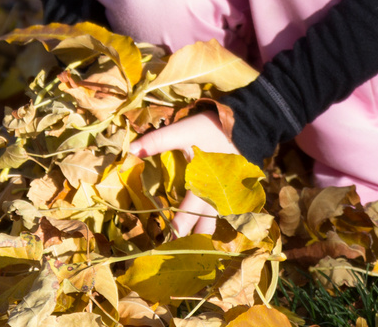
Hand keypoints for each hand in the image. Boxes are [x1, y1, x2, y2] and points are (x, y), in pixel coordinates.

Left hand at [128, 111, 236, 237]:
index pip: (187, 216)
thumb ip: (159, 140)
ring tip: (190, 248)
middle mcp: (217, 198)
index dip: (175, 230)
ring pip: (216, 227)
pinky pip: (225, 219)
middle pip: (205, 230)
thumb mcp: (185, 130)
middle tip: (174, 251)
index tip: (164, 242)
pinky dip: (215, 228)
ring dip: (203, 236)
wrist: (246, 125)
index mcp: (204, 186)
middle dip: (191, 241)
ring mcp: (228, 199)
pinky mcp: (233, 196)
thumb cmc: (214, 129)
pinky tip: (207, 234)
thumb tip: (131, 150)